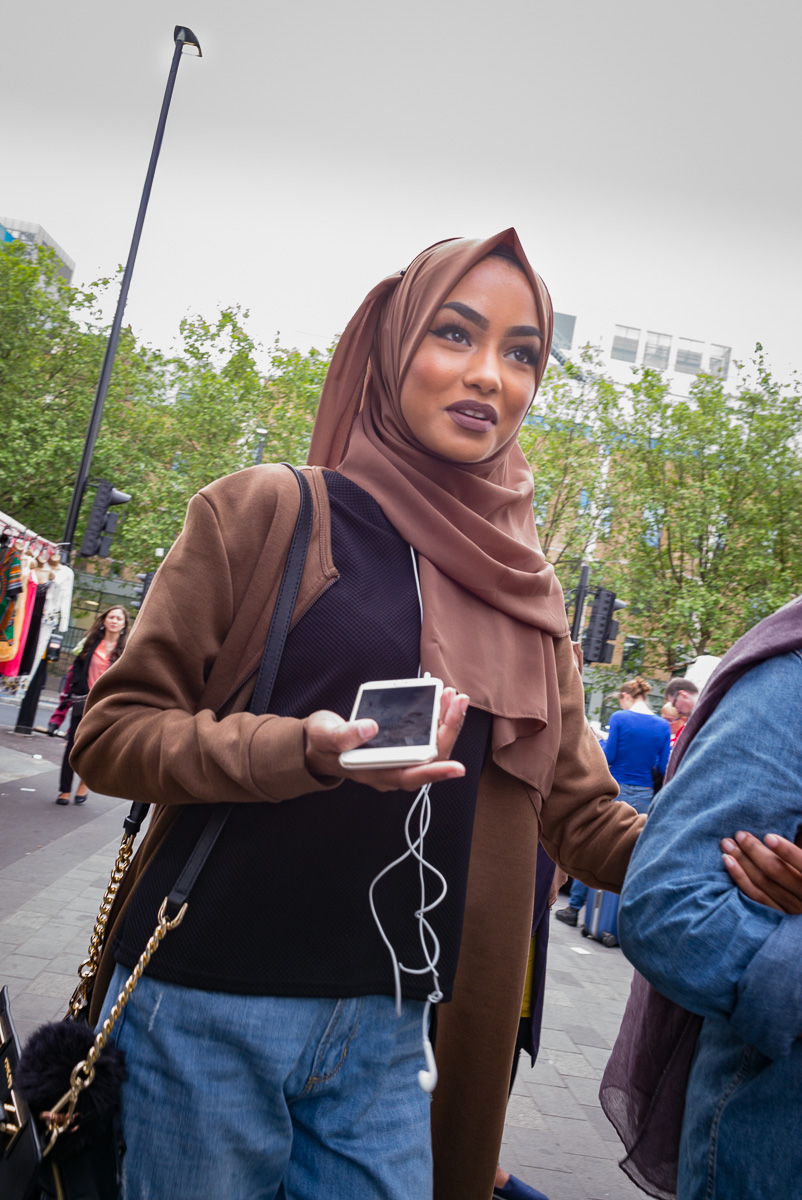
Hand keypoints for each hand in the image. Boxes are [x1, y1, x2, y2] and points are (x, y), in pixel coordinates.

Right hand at [304, 688, 469, 792]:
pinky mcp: (401, 744)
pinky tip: (441, 699)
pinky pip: (426, 735)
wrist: (319, 744)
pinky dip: (437, 717)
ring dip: (446, 722)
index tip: (457, 768)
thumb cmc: (323, 744)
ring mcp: (398, 758)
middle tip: (458, 702)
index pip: (411, 776)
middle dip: (448, 730)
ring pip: (433, 746)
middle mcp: (392, 769)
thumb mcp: (326, 737)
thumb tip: (370, 728)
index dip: (435, 772)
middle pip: (430, 758)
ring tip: (454, 696)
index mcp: (375, 773)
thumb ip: (344, 736)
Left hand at [721, 831, 801, 913]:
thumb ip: (800, 848)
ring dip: (742, 861)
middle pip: (776, 872)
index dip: (787, 851)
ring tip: (727, 844)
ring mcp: (790, 909)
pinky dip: (739, 878)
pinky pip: (755, 897)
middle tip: (739, 834)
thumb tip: (787, 832)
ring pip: (762, 883)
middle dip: (755, 851)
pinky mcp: (776, 916)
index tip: (769, 837)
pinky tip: (728, 862)